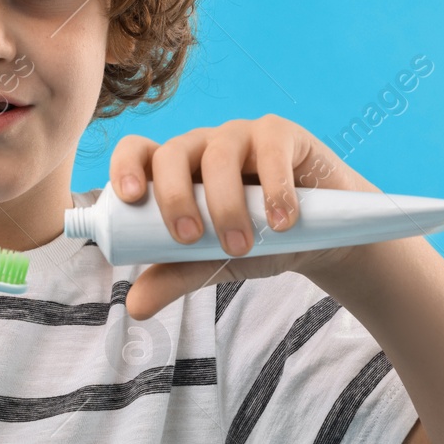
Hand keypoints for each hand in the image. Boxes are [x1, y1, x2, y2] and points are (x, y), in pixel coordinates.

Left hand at [111, 115, 380, 319]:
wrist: (318, 240)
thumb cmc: (254, 242)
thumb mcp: (211, 263)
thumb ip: (174, 277)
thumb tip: (134, 308)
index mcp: (173, 171)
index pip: (138, 151)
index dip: (126, 166)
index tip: (129, 198)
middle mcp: (201, 147)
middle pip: (173, 153)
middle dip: (175, 197)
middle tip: (192, 240)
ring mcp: (241, 136)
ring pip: (219, 154)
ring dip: (225, 204)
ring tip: (242, 246)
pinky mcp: (282, 135)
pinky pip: (271, 149)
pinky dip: (275, 187)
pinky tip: (282, 221)